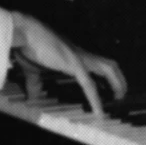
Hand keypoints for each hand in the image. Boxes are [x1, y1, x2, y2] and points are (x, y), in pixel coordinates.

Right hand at [10, 13, 126, 116]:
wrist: (24, 32)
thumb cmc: (28, 46)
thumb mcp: (34, 69)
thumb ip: (36, 83)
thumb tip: (32, 96)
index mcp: (73, 55)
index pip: (96, 64)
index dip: (106, 76)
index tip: (109, 88)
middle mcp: (80, 54)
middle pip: (109, 64)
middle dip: (119, 79)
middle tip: (121, 95)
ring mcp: (79, 58)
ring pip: (108, 68)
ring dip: (117, 83)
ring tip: (119, 98)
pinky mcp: (73, 64)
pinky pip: (89, 84)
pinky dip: (95, 99)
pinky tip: (99, 112)